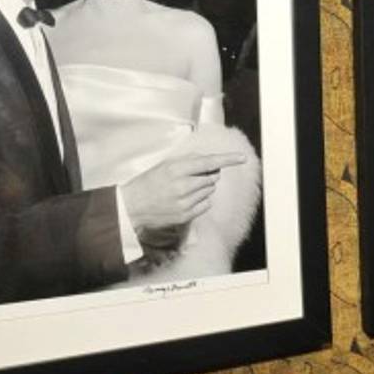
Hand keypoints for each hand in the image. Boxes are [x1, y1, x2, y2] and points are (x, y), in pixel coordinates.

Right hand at [122, 152, 246, 234]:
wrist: (131, 206)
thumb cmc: (148, 182)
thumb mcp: (165, 165)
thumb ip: (188, 160)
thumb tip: (210, 161)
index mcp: (176, 169)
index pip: (208, 162)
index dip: (227, 159)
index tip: (242, 157)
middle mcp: (183, 185)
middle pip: (212, 177)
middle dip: (208, 175)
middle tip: (193, 177)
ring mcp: (185, 202)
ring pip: (210, 190)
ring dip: (204, 187)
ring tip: (185, 189)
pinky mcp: (185, 215)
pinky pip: (206, 204)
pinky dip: (202, 200)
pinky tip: (186, 199)